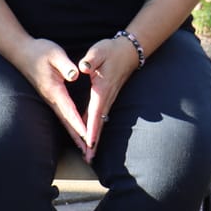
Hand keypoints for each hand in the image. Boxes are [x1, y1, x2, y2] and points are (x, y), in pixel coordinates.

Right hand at [13, 36, 92, 160]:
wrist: (22, 51)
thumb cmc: (40, 51)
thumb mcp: (55, 54)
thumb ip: (65, 65)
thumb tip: (74, 75)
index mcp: (55, 89)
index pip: (69, 110)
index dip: (78, 124)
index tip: (87, 136)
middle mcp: (51, 98)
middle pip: (66, 121)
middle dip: (77, 137)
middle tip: (88, 152)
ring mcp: (50, 98)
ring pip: (64, 120)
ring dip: (74, 134)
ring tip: (84, 148)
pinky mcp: (50, 96)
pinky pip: (62, 114)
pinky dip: (70, 125)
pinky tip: (75, 131)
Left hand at [76, 34, 138, 158]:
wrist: (128, 51)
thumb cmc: (111, 50)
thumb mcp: (99, 51)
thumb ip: (91, 60)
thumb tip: (83, 67)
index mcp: (101, 89)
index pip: (95, 113)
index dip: (92, 128)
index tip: (89, 143)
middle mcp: (106, 98)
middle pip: (98, 124)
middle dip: (94, 142)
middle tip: (88, 159)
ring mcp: (108, 99)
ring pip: (100, 123)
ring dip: (95, 139)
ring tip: (89, 155)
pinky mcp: (107, 98)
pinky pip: (100, 117)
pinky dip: (95, 129)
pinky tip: (91, 138)